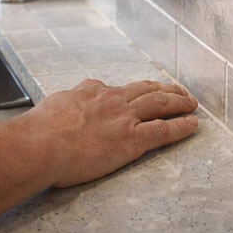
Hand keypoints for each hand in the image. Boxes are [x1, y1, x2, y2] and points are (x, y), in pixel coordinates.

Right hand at [26, 79, 198, 187]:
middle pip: (146, 90)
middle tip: (178, 91)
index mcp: (91, 92)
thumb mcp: (53, 105)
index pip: (116, 89)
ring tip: (192, 103)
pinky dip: (181, 127)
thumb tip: (66, 104)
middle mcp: (112, 100)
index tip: (138, 93)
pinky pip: (164, 131)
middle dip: (165, 90)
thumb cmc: (40, 130)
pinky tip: (193, 125)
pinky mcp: (132, 139)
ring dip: (179, 102)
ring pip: (160, 105)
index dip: (131, 92)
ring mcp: (124, 118)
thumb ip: (66, 103)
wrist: (42, 144)